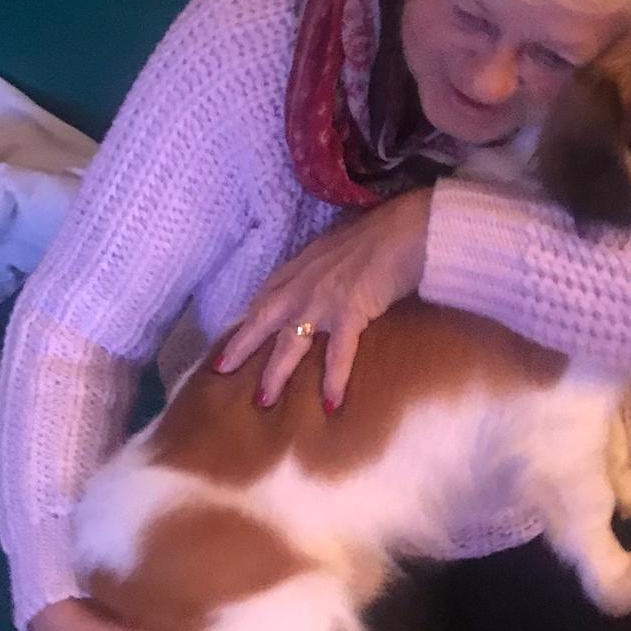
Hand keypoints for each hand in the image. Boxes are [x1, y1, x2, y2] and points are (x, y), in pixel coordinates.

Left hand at [214, 187, 430, 409]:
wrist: (408, 227)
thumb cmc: (384, 231)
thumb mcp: (343, 243)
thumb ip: (329, 263)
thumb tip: (331, 274)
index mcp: (303, 265)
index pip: (267, 294)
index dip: (250, 316)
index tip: (237, 333)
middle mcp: (305, 283)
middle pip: (264, 319)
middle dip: (242, 345)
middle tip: (222, 370)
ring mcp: (323, 299)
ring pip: (290, 342)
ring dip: (275, 373)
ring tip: (264, 400)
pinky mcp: (349, 312)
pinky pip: (337, 353)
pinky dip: (333, 379)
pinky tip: (330, 403)